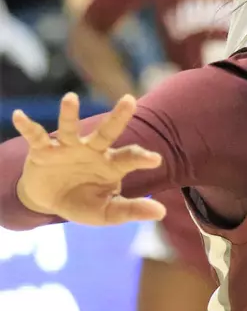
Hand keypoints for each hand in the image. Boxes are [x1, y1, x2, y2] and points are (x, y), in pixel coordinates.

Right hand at [12, 93, 166, 226]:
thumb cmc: (84, 202)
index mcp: (111, 164)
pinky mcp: (44, 150)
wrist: (50, 200)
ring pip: (69, 128)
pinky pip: (35, 136)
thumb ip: (131, 210)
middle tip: (129, 100)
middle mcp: (92, 150)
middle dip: (118, 116)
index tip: (155, 159)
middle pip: (107, 131)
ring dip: (69, 114)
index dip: (141, 158)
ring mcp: (67, 147)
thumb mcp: (106, 212)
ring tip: (70, 98)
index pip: (129, 158)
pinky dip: (27, 126)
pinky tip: (19, 116)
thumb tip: (162, 212)